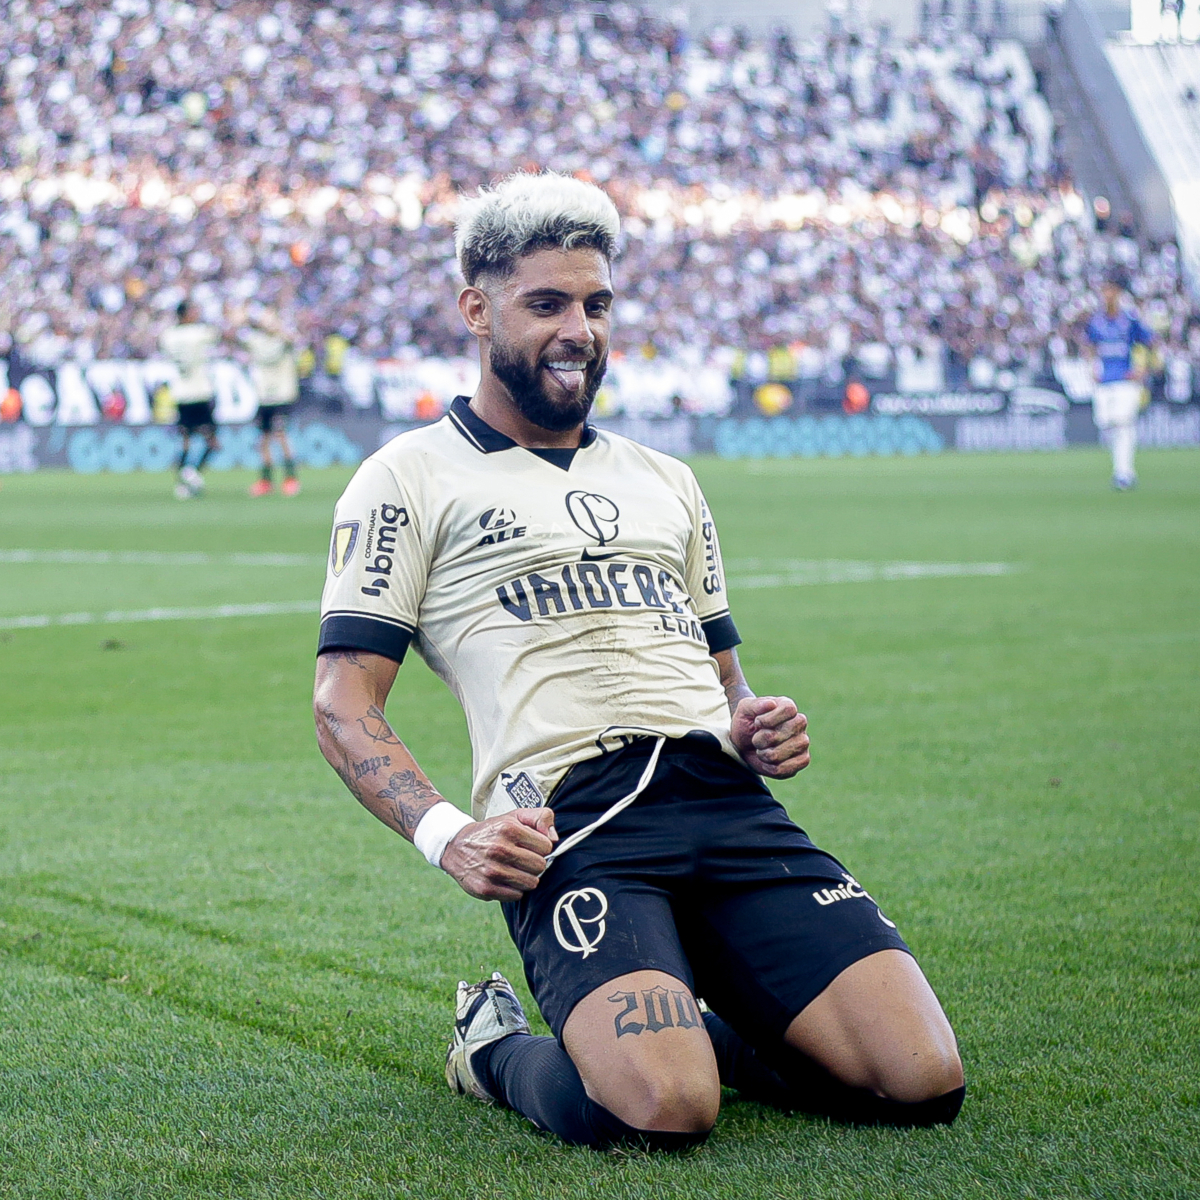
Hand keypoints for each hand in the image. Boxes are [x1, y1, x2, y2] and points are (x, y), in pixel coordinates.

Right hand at [440, 808, 557, 900]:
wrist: (456, 846)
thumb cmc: (493, 831)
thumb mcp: (516, 816)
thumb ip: (541, 817)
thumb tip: (554, 839)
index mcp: (509, 829)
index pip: (546, 846)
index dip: (542, 847)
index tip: (531, 846)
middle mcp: (499, 849)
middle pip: (540, 866)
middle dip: (535, 863)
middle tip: (524, 859)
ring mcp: (491, 870)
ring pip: (531, 883)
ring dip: (527, 878)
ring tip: (516, 869)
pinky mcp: (485, 888)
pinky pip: (516, 896)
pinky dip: (514, 889)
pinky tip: (505, 879)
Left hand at [731, 696, 809, 777]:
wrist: (745, 744)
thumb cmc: (746, 724)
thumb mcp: (744, 710)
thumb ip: (755, 704)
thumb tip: (771, 704)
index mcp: (788, 706)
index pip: (789, 710)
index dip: (769, 719)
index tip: (757, 722)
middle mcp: (799, 723)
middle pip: (786, 731)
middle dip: (763, 738)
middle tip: (757, 738)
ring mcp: (803, 742)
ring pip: (786, 751)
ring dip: (765, 754)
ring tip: (761, 750)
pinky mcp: (802, 760)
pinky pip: (788, 768)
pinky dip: (771, 768)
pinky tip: (767, 761)